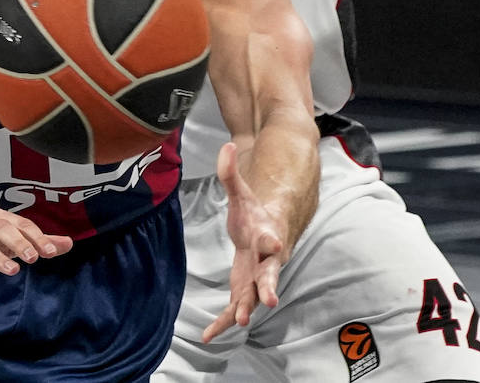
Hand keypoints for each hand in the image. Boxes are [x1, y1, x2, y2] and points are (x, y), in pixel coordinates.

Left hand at [203, 142, 286, 341]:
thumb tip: (227, 144)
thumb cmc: (254, 212)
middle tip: (269, 298)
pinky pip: (235, 307)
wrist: (265, 231)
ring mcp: (256, 276)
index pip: (271, 237)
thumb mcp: (241, 191)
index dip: (271, 240)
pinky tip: (208, 336)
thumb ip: (231, 172)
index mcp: (267, 234)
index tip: (271, 243)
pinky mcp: (244, 288)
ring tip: (240, 321)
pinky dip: (224, 322)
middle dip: (268, 285)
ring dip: (247, 308)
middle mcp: (265, 260)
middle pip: (269, 273)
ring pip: (253, 295)